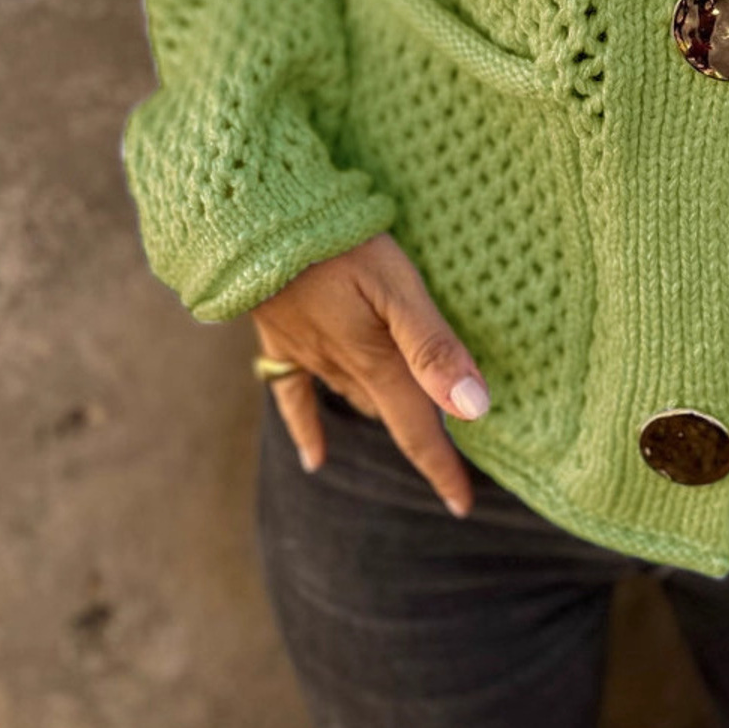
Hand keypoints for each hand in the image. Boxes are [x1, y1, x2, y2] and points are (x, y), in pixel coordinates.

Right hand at [250, 232, 490, 518]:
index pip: (417, 428)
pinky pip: (292, 396)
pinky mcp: (278, 338)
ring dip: (383, 414)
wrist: (254, 222)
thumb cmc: (335, 243)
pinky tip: (314, 457)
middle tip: (450, 453)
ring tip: (408, 428)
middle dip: (420, 434)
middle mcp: (342, 368)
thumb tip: (474, 408)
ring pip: (355, 398)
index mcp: (375, 361)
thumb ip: (433, 346)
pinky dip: (307, 427)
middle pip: (390, 413)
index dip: (443, 467)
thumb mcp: (397, 286)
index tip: (462, 505)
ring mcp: (306, 355)